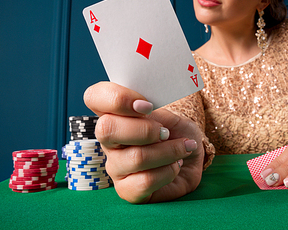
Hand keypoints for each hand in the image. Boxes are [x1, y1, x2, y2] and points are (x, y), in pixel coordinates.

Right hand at [84, 82, 204, 202]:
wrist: (193, 161)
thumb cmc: (178, 134)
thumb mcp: (171, 116)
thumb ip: (154, 111)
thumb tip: (144, 110)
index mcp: (115, 114)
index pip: (95, 97)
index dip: (117, 98)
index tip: (147, 106)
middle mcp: (109, 141)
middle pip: (106, 129)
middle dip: (144, 130)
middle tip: (166, 132)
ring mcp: (115, 166)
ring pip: (135, 157)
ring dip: (168, 151)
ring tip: (183, 148)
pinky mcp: (127, 190)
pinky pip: (145, 181)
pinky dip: (168, 171)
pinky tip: (175, 166)